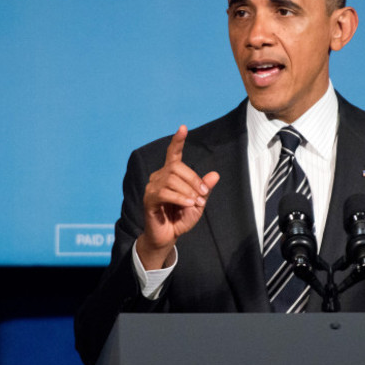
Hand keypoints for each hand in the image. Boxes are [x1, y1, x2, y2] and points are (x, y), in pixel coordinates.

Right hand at [137, 125, 219, 269]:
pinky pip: (164, 193)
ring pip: (171, 179)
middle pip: (176, 167)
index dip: (178, 141)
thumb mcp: (199, 202)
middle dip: (193, 179)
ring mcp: (152, 187)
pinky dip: (180, 198)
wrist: (169, 236)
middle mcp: (159, 176)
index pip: (173, 153)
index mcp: (171, 174)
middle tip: (203, 194)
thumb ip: (205, 188)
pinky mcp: (149, 199)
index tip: (183, 128)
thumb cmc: (182, 217)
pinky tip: (188, 204)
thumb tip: (215, 174)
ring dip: (188, 191)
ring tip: (195, 203)